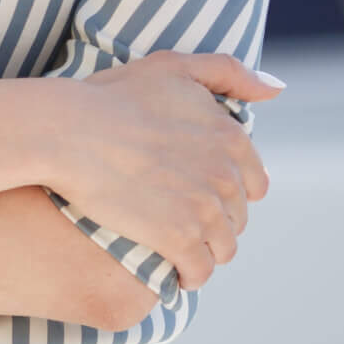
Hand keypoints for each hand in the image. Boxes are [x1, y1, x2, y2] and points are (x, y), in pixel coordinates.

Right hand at [50, 52, 280, 290]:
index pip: (252, 184)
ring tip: (175, 247)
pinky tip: (171, 272)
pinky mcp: (178, 238)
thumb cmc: (112, 98)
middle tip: (178, 218)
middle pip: (236, 218)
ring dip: (203, 251)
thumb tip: (276, 90)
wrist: (67, 131)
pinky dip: (188, 276)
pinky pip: (198, 272)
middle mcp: (226, 175)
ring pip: (222, 248)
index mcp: (231, 137)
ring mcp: (205, 209)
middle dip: (213, 221)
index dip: (224, 191)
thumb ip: (230, 73)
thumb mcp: (174, 67)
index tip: (196, 191)